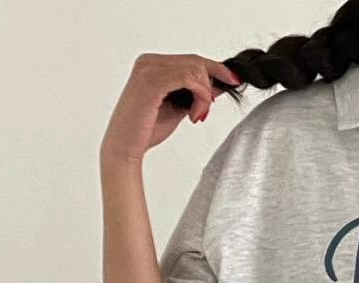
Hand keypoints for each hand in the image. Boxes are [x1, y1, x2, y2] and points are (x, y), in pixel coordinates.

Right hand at [100, 53, 240, 166]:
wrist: (126, 147)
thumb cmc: (148, 129)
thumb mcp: (180, 107)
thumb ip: (195, 94)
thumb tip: (220, 85)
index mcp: (153, 64)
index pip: (191, 60)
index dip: (215, 68)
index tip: (233, 80)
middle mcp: (149, 61)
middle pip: (196, 61)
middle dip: (211, 84)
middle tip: (209, 109)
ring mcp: (149, 69)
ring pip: (195, 69)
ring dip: (205, 95)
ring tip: (197, 115)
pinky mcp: (152, 81)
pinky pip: (188, 79)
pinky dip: (199, 97)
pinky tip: (194, 115)